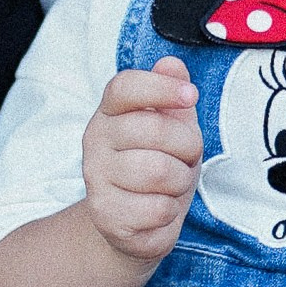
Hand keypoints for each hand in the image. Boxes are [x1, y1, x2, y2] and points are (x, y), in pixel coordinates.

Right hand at [80, 57, 201, 265]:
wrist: (133, 222)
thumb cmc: (157, 165)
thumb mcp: (172, 126)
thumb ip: (171, 94)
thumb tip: (171, 64)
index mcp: (109, 112)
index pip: (125, 87)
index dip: (161, 87)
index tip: (191, 96)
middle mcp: (95, 141)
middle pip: (154, 129)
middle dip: (187, 146)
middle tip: (186, 157)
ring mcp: (96, 179)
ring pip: (159, 171)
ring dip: (180, 181)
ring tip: (172, 184)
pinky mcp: (106, 215)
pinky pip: (157, 209)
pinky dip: (169, 211)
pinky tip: (158, 210)